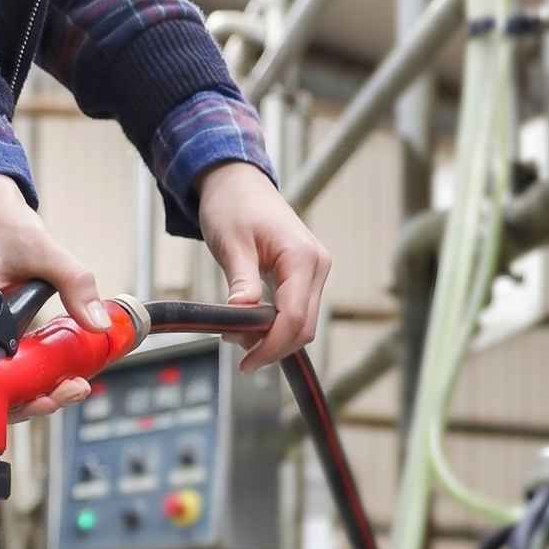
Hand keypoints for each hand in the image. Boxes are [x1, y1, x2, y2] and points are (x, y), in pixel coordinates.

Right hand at [0, 175, 105, 420]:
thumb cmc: (2, 227)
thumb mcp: (43, 249)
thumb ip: (73, 284)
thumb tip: (99, 324)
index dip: (13, 397)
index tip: (48, 397)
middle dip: (31, 399)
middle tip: (73, 389)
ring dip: (32, 392)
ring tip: (72, 384)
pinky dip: (26, 378)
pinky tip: (56, 373)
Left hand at [197, 162, 331, 373]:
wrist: (238, 184)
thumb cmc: (232, 207)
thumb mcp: (231, 243)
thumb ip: (241, 280)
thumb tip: (242, 313)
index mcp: (302, 257)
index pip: (295, 318)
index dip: (271, 347)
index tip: (245, 364)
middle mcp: (317, 265)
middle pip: (304, 328)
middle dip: (271, 347)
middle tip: (235, 350)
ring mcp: (315, 271)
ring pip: (302, 324)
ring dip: (272, 339)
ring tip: (236, 335)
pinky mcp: (305, 276)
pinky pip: (296, 312)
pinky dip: (274, 327)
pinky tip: (248, 327)